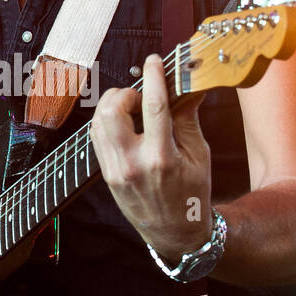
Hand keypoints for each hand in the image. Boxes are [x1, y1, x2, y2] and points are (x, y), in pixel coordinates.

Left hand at [89, 54, 211, 260]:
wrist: (175, 234)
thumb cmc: (192, 195)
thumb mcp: (199, 155)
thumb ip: (188, 117)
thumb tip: (188, 85)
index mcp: (161, 158)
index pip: (153, 107)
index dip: (153, 78)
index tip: (153, 61)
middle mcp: (133, 163)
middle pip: (111, 111)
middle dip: (124, 93)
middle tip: (141, 96)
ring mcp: (115, 170)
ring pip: (98, 122)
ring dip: (113, 106)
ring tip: (134, 110)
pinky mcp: (106, 175)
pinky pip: (97, 137)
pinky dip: (107, 122)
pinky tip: (125, 124)